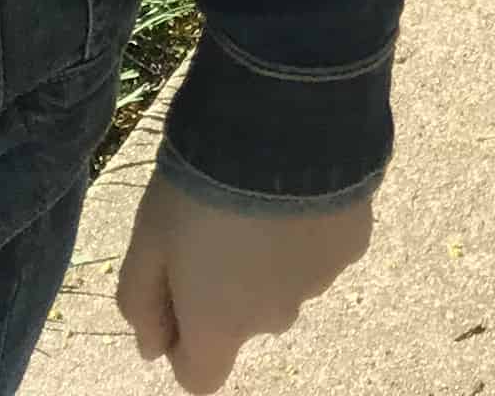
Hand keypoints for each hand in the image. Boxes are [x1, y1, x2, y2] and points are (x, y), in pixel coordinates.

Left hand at [112, 172, 372, 390]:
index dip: (184, 345)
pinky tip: (296, 180)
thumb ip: (141, 302)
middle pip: (245, 321)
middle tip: (214, 223)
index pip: (201, 377)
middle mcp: (273, 318)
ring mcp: (320, 280)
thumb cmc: (199, 186)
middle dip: (228, 287)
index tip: (176, 292)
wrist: (281, 123)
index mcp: (219, 324)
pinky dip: (306, 228)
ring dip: (270, 256)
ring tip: (258, 193)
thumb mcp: (146, 238)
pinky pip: (321, 246)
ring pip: (287, 281)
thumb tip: (151, 348)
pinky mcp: (353, 242)